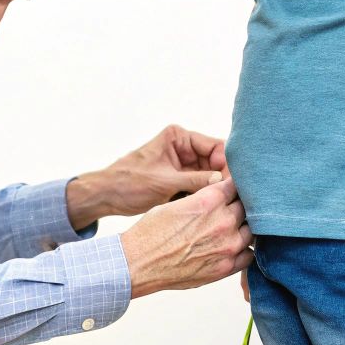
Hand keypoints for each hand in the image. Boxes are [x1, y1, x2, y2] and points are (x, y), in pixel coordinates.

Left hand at [67, 125, 229, 225]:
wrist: (106, 196)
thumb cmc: (128, 182)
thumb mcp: (165, 182)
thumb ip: (196, 181)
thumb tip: (225, 183)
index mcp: (179, 137)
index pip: (215, 147)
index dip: (228, 165)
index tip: (237, 183)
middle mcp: (184, 148)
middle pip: (217, 162)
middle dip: (226, 179)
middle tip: (238, 198)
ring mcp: (183, 165)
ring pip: (211, 177)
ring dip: (218, 190)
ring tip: (230, 204)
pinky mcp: (180, 181)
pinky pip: (201, 187)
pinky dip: (206, 196)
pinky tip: (216, 207)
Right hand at [119, 178, 252, 297]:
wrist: (138, 263)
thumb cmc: (151, 232)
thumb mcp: (177, 203)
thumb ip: (204, 199)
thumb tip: (219, 198)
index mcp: (209, 200)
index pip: (237, 186)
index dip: (233, 189)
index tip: (231, 192)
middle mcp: (223, 221)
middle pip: (246, 208)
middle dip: (239, 208)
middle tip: (230, 212)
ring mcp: (227, 246)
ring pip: (251, 231)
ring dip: (243, 229)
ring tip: (231, 231)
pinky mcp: (225, 267)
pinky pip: (249, 256)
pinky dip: (243, 251)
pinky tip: (233, 249)